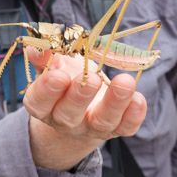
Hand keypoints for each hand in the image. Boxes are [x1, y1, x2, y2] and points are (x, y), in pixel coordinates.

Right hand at [23, 48, 146, 170]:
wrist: (80, 113)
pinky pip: (126, 127)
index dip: (47, 89)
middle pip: (69, 114)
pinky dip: (134, 114)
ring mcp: (92, 127)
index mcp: (44, 106)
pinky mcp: (116, 129)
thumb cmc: (65, 82)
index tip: (58, 74)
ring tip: (125, 82)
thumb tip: (37, 47)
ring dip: (114, 102)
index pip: (40, 102)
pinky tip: (138, 98)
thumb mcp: (52, 67)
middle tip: (91, 78)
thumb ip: (45, 57)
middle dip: (80, 95)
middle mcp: (65, 121)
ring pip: (102, 121)